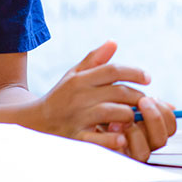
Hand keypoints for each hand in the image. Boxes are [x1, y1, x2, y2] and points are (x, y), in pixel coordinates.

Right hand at [35, 41, 149, 148]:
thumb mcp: (73, 74)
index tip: (148, 78)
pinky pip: (98, 139)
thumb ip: (94, 59)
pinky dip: (113, 138)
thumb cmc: (60, 97)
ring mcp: (78, 117)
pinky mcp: (76, 138)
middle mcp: (80, 97)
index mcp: (80, 79)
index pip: (112, 70)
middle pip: (118, 91)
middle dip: (137, 96)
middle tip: (147, 101)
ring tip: (135, 117)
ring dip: (129, 115)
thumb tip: (113, 42)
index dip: (134, 72)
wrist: (33, 123)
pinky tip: (122, 137)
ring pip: (113, 112)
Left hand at [108, 96, 176, 161]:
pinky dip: (115, 142)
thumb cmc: (103, 111)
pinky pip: (120, 155)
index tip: (150, 98)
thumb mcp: (122, 101)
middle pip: (161, 139)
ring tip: (119, 118)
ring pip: (144, 151)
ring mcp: (130, 154)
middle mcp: (143, 145)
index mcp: (149, 131)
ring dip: (134, 132)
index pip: (170, 127)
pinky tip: (107, 129)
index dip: (164, 113)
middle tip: (142, 102)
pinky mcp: (114, 159)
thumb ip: (142, 101)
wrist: (78, 123)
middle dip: (154, 118)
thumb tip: (165, 98)